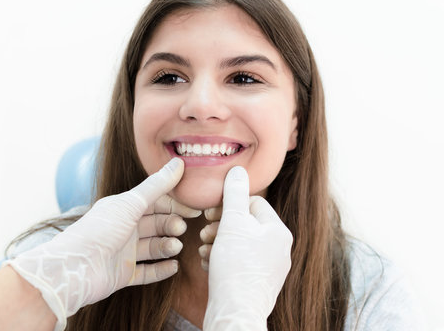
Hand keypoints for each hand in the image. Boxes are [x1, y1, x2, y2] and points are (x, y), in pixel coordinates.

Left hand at [7, 158, 199, 330]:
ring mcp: (123, 252)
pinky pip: (147, 271)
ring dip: (167, 246)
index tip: (193, 209)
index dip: (173, 204)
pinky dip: (161, 269)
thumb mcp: (130, 204)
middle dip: (170, 225)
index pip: (154, 202)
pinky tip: (173, 266)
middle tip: (180, 228)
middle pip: (155, 224)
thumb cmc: (99, 230)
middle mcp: (123, 228)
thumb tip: (178, 163)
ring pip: (153, 247)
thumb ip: (156, 186)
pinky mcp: (122, 274)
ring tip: (175, 246)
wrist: (74, 268)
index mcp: (123, 208)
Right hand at [202, 166, 292, 329]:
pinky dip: (222, 259)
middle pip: (245, 224)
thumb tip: (238, 170)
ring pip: (239, 243)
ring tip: (205, 248)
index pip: (253, 203)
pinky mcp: (256, 284)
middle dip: (221, 225)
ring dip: (218, 242)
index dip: (229, 204)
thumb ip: (234, 194)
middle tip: (205, 231)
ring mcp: (268, 269)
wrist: (235, 314)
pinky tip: (209, 263)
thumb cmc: (235, 268)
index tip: (211, 212)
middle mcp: (278, 250)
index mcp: (278, 232)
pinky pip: (238, 262)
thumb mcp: (232, 223)